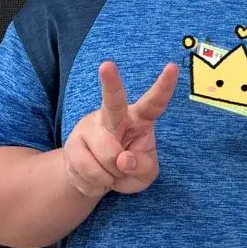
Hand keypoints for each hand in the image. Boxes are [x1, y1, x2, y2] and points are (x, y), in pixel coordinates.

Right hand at [62, 61, 178, 197]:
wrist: (94, 180)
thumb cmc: (127, 169)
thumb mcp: (145, 173)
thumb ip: (143, 166)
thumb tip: (123, 159)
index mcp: (140, 119)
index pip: (154, 103)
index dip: (164, 87)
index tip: (172, 68)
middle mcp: (114, 117)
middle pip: (113, 101)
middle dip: (110, 83)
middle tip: (107, 65)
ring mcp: (91, 128)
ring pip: (109, 155)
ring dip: (114, 173)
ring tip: (111, 171)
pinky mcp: (73, 143)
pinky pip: (91, 170)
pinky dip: (99, 182)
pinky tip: (98, 174)